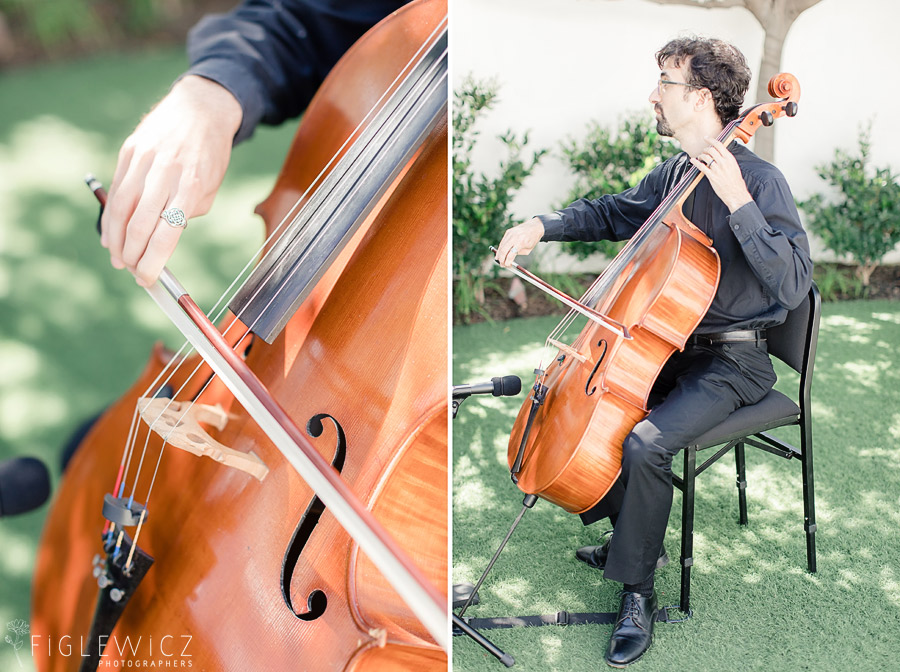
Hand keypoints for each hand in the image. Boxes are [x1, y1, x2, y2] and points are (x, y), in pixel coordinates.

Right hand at [101, 75, 242, 285]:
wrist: (200, 109)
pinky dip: (111, 216)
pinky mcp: (129, 151)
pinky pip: (115, 190)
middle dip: (133, 255)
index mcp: (190, 185)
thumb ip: (187, 213)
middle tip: (132, 271)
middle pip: (139, 224)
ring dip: (115, 240)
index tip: (148, 278)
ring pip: (120, 209)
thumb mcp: (210, 187)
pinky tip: (111, 233)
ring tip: (117, 258)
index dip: (153, 260)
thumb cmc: (208, 155)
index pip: (166, 233)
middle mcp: (165, 172)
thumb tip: (161, 240)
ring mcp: (143, 160)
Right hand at [495, 217, 544, 266]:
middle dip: (501, 259)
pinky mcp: (508, 232)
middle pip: (504, 250)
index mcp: (521, 242)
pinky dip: (501, 248)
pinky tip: (500, 253)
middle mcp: (514, 237)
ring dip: (499, 254)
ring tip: (498, 259)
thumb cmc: (532, 240)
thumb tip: (508, 260)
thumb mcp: (528, 249)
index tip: (507, 265)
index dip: (508, 261)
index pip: (511, 254)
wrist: (534, 227)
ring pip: (501, 246)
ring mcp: (510, 234)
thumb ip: (518, 254)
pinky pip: (503, 242)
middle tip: (502, 264)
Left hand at [690, 137, 751, 212]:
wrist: (736, 193)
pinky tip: (693, 160)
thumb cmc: (736, 182)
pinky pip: (701, 167)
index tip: (706, 138)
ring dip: (701, 156)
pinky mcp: (711, 176)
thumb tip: (722, 155)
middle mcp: (723, 162)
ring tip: (700, 157)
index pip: (719, 145)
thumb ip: (727, 160)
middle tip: (704, 151)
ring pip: (706, 157)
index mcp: (730, 158)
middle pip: (711, 150)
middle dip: (705, 149)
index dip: (711, 140)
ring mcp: (717, 169)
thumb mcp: (734, 167)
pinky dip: (696, 162)